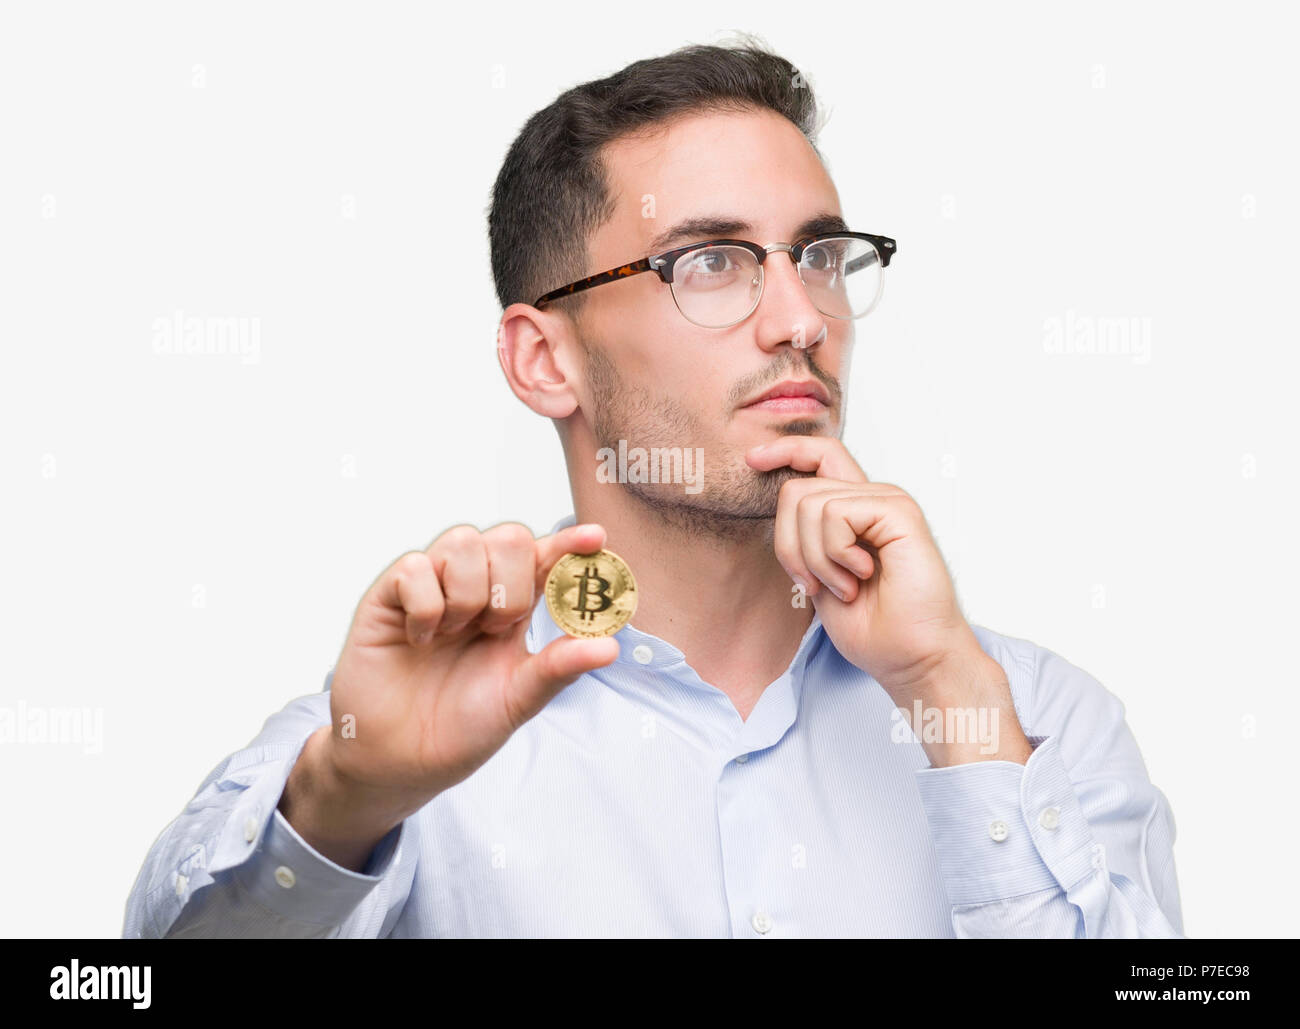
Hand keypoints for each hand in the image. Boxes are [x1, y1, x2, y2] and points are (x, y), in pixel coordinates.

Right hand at [315, 522, 619, 828]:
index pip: (545, 560)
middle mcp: (475, 589)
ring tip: (455, 634)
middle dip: (514, 579)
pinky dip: (426, 605)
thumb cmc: (460, 729)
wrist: (400, 761)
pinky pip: (414, 567)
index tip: (596, 539)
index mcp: (513, 609)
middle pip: (509, 537)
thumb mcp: (518, 700)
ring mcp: (432, 588)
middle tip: (497, 627)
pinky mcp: (388, 597)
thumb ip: (558, 669)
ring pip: (464, 540)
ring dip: (469, 591)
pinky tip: (420, 639)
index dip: (569, 544)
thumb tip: (610, 647)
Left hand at [747, 437, 1029, 764]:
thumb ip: (805, 539)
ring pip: (809, 502)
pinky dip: (835, 554)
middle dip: (789, 545)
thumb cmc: (875, 628)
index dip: (784, 450)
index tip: (752, 460)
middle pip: (797, 488)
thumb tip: (778, 502)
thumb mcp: (820, 577)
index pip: (819, 455)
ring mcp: (887, 501)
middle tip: (815, 585)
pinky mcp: (898, 511)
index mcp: (856, 510)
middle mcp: (872, 498)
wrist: (913, 658)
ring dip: (815, 558)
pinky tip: (861, 575)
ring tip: (846, 586)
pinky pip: (835, 513)